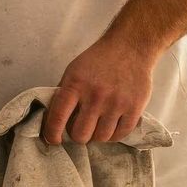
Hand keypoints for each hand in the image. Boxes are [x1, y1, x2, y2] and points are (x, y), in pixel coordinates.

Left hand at [41, 35, 155, 145]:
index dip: (52, 134)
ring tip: (97, 125)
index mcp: (76, 84)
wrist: (130, 47)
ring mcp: (116, 103)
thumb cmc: (99, 60)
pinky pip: (119, 135)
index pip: (58, 118)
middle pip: (80, 135)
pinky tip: (110, 126)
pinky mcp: (134, 108)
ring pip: (100, 138)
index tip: (53, 140)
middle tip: (81, 127)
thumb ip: (64, 93)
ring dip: (96, 135)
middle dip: (78, 135)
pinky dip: (113, 135)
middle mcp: (96, 95)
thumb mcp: (74, 70)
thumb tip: (53, 120)